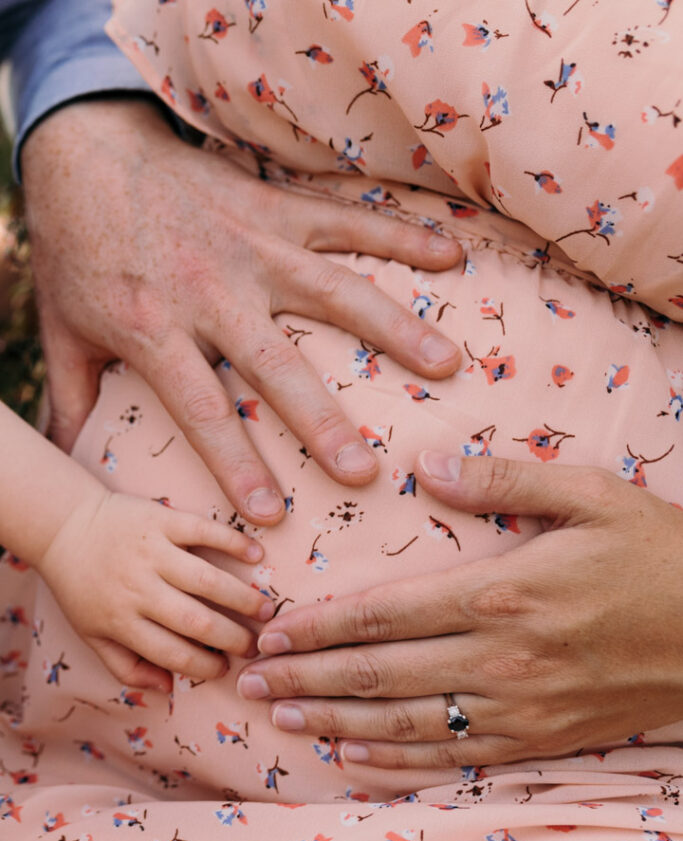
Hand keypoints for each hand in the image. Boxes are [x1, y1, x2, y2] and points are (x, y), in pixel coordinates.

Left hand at [22, 98, 461, 524]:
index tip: (272, 515)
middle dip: (322, 421)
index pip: (201, 409)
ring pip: (331, 292)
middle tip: (365, 471)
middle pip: (275, 364)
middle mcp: (212, 290)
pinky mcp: (276, 207)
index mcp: (156, 329)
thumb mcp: (61, 331)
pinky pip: (346, 220)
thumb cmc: (78, 250)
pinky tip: (448, 258)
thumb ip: (71, 400)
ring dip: (392, 328)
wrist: (86, 151)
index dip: (236, 464)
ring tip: (445, 365)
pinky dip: (399, 237)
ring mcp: (252, 245)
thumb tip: (65, 464)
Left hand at [38, 489, 272, 692]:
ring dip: (241, 597)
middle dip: (233, 637)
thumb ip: (126, 666)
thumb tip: (167, 686)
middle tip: (257, 644)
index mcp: (120, 620)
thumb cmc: (82, 586)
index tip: (226, 669)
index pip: (171, 652)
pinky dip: (232, 541)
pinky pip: (203, 530)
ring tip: (266, 611)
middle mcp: (137, 588)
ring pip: (206, 579)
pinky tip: (255, 555)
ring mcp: (150, 551)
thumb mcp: (92, 634)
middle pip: (195, 620)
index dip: (204, 666)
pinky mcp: (160, 519)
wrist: (64, 525)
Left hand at [244, 454, 682, 768]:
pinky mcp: (537, 739)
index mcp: (499, 592)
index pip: (381, 614)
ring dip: (335, 722)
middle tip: (248, 679)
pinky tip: (354, 761)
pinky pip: (452, 758)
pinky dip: (396, 764)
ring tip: (283, 719)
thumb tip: (428, 466)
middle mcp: (496, 659)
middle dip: (305, 678)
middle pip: (377, 674)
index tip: (270, 630)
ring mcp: (515, 709)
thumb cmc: (653, 553)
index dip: (317, 626)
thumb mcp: (588, 493)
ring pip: (403, 723)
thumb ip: (503, 478)